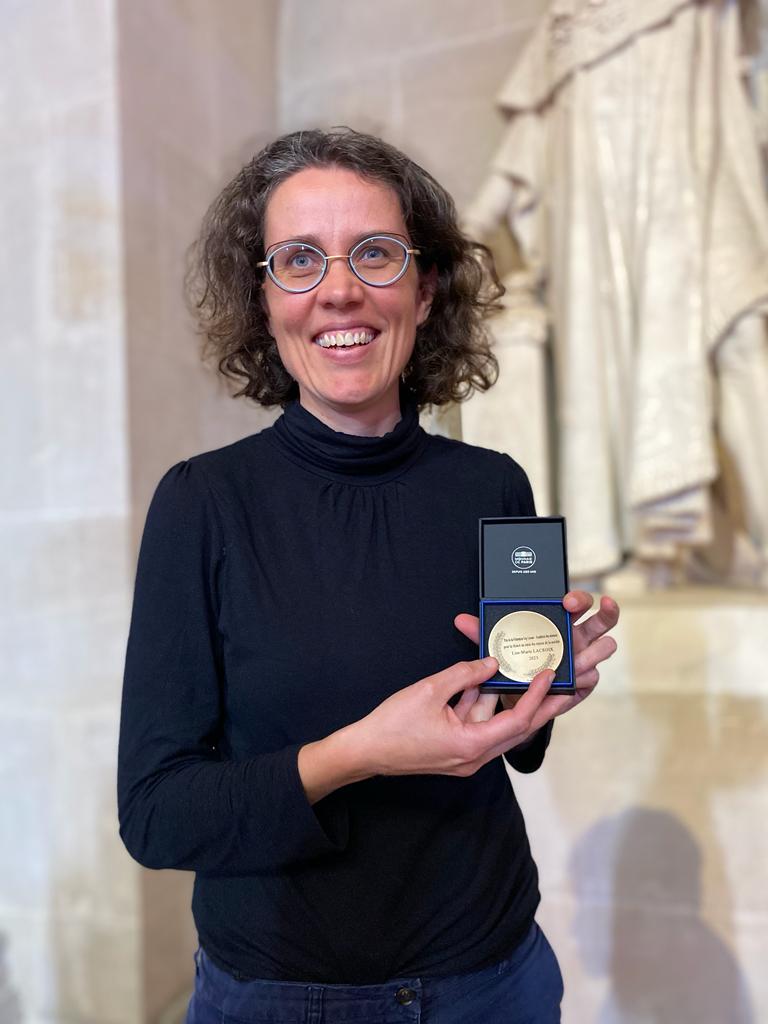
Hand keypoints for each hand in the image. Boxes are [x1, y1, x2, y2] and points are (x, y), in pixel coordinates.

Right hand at [299, 655, 557, 801]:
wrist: (365, 751)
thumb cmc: (392, 725)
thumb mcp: (429, 690)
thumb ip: (464, 674)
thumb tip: (491, 663)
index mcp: (471, 746)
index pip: (516, 720)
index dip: (536, 696)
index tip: (548, 674)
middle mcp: (475, 757)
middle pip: (518, 728)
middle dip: (542, 705)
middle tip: (566, 686)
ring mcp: (467, 756)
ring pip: (500, 726)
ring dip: (514, 703)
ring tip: (537, 681)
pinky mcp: (457, 750)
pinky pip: (481, 725)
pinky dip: (487, 705)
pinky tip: (492, 682)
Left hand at [453, 590, 618, 733]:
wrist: (517, 695)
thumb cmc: (513, 661)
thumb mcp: (499, 645)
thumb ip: (482, 633)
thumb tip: (461, 620)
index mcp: (560, 621)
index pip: (578, 602)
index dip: (579, 598)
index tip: (567, 601)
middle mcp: (578, 637)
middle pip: (604, 619)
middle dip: (606, 611)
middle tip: (600, 607)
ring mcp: (585, 659)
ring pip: (606, 647)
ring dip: (596, 651)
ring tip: (578, 659)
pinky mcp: (584, 683)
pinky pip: (593, 678)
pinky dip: (583, 678)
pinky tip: (570, 681)